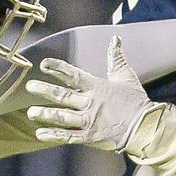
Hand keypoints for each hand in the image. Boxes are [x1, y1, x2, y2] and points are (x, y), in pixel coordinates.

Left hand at [25, 36, 153, 150]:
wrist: (145, 127)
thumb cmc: (136, 101)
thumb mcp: (126, 76)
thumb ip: (116, 58)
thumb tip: (115, 38)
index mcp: (97, 87)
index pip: (73, 75)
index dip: (58, 68)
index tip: (44, 64)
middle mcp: (90, 103)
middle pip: (63, 96)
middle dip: (45, 90)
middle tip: (29, 86)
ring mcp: (89, 121)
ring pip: (63, 116)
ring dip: (45, 114)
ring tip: (30, 112)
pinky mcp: (90, 137)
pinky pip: (68, 136)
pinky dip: (53, 135)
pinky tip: (40, 133)